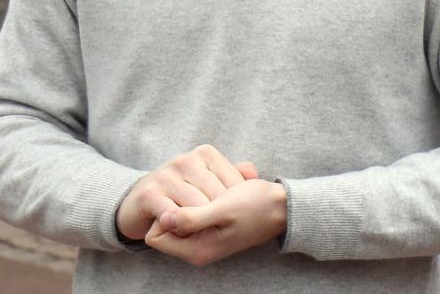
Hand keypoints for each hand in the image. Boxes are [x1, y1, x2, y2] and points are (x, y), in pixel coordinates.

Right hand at [116, 144, 257, 241]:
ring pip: (196, 207)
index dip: (236, 205)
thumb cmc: (183, 192)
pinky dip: (181, 227)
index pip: (233, 182)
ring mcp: (166, 175)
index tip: (234, 218)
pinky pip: (172, 216)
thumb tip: (254, 175)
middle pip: (216, 196)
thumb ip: (232, 175)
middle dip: (220, 217)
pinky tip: (184, 232)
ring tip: (205, 233)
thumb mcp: (209, 180)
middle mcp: (186, 160)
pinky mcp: (149, 194)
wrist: (140, 200)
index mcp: (205, 153)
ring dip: (201, 225)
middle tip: (222, 231)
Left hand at [144, 180, 287, 265]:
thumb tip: (162, 218)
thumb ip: (192, 218)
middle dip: (178, 206)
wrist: (284, 206)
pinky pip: (193, 210)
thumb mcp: (224, 209)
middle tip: (203, 194)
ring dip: (191, 200)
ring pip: (179, 216)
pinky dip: (201, 198)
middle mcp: (198, 247)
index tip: (184, 199)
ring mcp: (205, 237)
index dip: (164, 215)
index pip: (156, 236)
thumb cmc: (257, 206)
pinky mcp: (211, 225)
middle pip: (165, 226)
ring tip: (216, 193)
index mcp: (197, 249)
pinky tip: (219, 192)